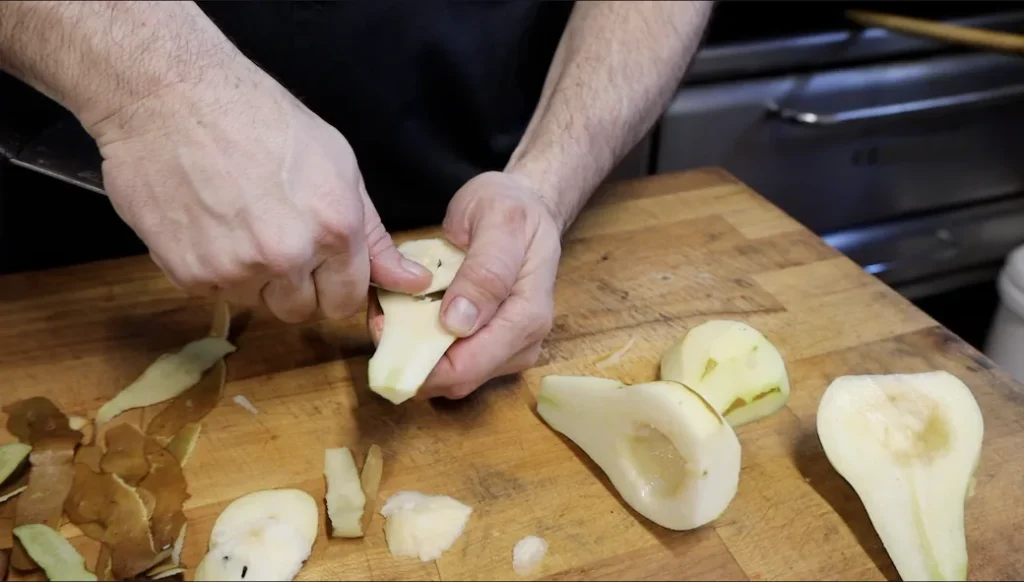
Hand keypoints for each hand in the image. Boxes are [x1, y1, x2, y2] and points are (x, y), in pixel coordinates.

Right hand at [91, 67, 430, 322]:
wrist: (170, 95)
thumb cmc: (257, 116)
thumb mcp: (337, 164)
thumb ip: (374, 234)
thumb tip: (412, 282)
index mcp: (334, 229)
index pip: (346, 300)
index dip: (334, 286)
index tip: (322, 269)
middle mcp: (288, 256)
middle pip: (300, 311)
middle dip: (294, 286)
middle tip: (276, 238)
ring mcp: (236, 269)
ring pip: (256, 303)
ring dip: (252, 278)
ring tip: (238, 222)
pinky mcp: (190, 275)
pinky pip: (213, 293)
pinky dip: (212, 269)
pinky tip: (208, 224)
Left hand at [368, 171, 561, 398]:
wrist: (527, 208)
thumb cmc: (512, 210)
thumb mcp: (498, 223)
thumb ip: (484, 273)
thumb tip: (459, 324)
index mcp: (528, 316)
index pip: (469, 366)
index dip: (419, 359)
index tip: (382, 327)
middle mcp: (523, 343)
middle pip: (458, 380)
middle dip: (412, 360)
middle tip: (378, 322)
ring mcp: (509, 350)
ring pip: (452, 377)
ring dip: (415, 354)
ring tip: (390, 316)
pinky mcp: (493, 348)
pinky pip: (452, 362)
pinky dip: (424, 346)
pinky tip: (407, 319)